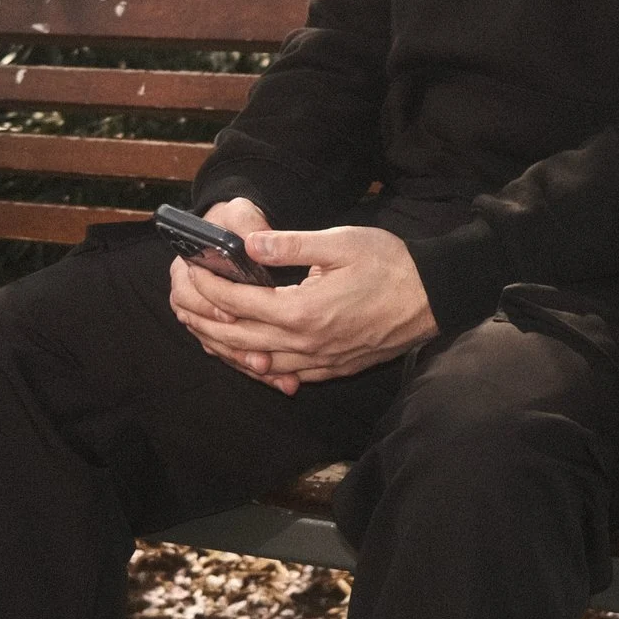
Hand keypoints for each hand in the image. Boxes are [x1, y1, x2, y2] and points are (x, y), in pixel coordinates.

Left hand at [168, 223, 437, 395]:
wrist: (434, 298)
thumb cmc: (390, 265)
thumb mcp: (340, 243)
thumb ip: (291, 246)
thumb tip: (248, 245)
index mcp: (303, 311)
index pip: (239, 303)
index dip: (210, 287)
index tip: (191, 271)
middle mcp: (306, 343)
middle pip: (240, 339)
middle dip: (206, 321)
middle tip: (183, 305)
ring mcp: (321, 361)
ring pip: (260, 364)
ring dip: (228, 349)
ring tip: (206, 333)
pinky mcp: (335, 368)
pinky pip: (288, 375)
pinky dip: (262, 367)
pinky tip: (251, 357)